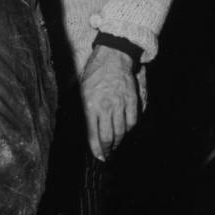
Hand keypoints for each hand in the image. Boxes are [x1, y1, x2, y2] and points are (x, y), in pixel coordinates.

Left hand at [80, 45, 139, 160]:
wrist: (112, 58)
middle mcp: (105, 107)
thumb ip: (84, 109)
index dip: (96, 149)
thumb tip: (86, 128)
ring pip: (121, 131)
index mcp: (90, 105)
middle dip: (107, 149)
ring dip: (118, 141)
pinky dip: (129, 130)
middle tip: (107, 156)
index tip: (98, 157)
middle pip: (108, 136)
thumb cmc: (94, 74)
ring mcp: (120, 104)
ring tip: (114, 146)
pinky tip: (125, 132)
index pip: (93, 134)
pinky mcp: (132, 101)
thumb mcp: (81, 90)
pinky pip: (132, 121)